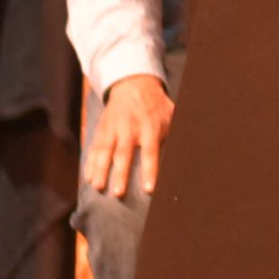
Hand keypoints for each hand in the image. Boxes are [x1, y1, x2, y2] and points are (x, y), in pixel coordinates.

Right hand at [83, 74, 174, 199]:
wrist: (133, 85)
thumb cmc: (155, 106)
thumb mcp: (170, 114)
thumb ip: (176, 132)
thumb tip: (190, 150)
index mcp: (149, 127)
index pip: (150, 152)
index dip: (149, 170)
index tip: (148, 189)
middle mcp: (129, 129)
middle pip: (124, 154)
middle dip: (120, 174)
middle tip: (118, 193)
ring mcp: (113, 130)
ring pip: (105, 152)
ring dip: (100, 170)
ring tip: (98, 187)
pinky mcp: (101, 130)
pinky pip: (94, 148)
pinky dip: (90, 163)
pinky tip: (88, 177)